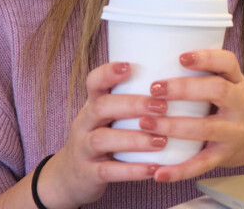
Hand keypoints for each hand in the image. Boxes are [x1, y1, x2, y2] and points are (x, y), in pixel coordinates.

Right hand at [36, 62, 167, 207]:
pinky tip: (154, 169)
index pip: (93, 82)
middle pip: (102, 107)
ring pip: (103, 139)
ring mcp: (83, 148)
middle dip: (133, 105)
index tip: (129, 66)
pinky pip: (109, 171)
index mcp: (92, 105)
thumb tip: (175, 84)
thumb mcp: (107, 118)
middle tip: (162, 106)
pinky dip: (132, 170)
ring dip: (135, 139)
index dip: (108, 72)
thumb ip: (131, 103)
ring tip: (162, 141)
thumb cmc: (101, 139)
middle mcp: (85, 123)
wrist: (69, 177)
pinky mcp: (88, 174)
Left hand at [145, 49, 243, 181]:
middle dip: (184, 89)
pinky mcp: (224, 156)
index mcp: (237, 82)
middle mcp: (239, 105)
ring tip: (145, 123)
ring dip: (173, 126)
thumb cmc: (234, 105)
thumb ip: (203, 73)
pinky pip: (201, 165)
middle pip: (217, 91)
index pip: (228, 63)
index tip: (181, 57)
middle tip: (154, 89)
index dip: (206, 58)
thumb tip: (153, 58)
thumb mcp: (229, 83)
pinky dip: (179, 171)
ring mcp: (233, 132)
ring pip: (205, 129)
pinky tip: (158, 174)